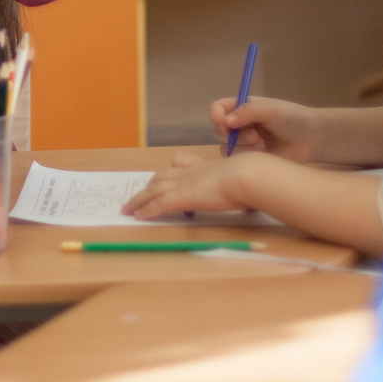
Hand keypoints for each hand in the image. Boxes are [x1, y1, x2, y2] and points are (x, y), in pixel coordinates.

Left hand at [121, 152, 256, 219]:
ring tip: (129, 208)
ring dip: (139, 199)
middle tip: (140, 195)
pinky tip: (138, 217)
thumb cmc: (253, 177)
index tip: (163, 177)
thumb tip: (251, 197)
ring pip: (154, 189)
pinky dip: (147, 210)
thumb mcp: (245, 178)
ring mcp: (185, 183)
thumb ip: (241, 185)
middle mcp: (191, 172)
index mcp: (205, 167)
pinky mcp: (183, 196)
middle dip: (149, 186)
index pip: (180, 164)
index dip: (169, 172)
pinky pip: (159, 204)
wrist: (248, 175)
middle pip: (161, 176)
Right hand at [208, 94, 321, 161]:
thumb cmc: (293, 118)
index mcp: (242, 107)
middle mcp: (239, 124)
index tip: (227, 124)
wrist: (312, 139)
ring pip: (226, 148)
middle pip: (219, 131)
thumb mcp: (272, 109)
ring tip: (263, 145)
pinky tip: (265, 153)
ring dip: (243, 148)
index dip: (217, 117)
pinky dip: (248, 157)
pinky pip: (236, 161)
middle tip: (256, 137)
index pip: (217, 109)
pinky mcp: (250, 158)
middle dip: (235, 136)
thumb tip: (226, 121)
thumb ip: (248, 112)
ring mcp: (244, 142)